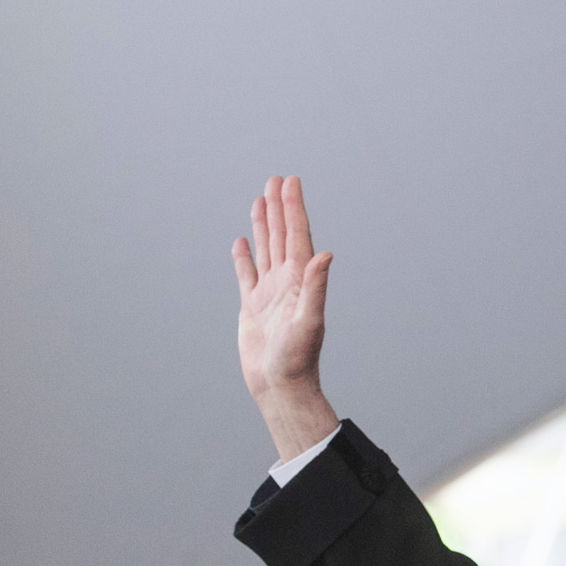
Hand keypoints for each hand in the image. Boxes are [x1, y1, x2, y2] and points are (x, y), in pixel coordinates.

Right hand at [233, 174, 339, 462]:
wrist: (280, 386)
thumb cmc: (298, 359)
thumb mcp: (309, 321)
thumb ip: (316, 287)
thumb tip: (324, 255)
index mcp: (299, 281)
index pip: (296, 236)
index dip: (293, 208)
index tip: (290, 182)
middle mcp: (286, 283)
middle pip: (281, 236)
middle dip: (278, 207)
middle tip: (276, 179)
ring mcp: (269, 294)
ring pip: (265, 250)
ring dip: (262, 225)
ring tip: (260, 200)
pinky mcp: (252, 308)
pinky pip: (247, 275)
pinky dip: (244, 258)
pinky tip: (240, 243)